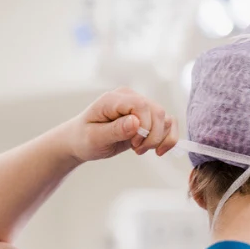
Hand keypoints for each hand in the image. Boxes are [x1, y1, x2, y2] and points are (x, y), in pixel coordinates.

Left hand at [62, 88, 178, 161]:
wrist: (81, 141)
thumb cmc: (84, 138)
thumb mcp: (94, 138)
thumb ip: (115, 130)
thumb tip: (136, 122)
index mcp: (114, 99)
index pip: (141, 105)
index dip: (144, 126)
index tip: (133, 143)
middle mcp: (130, 98)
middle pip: (157, 112)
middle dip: (152, 136)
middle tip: (136, 149)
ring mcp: (140, 106)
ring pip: (166, 118)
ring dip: (159, 139)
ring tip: (140, 150)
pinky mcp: (147, 116)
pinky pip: (168, 123)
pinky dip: (168, 139)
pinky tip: (158, 150)